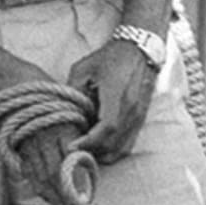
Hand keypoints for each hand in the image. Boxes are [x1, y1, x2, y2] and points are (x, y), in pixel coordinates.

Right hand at [15, 121, 87, 204]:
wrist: (29, 99)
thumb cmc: (64, 113)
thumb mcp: (78, 123)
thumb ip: (82, 147)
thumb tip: (87, 178)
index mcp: (63, 129)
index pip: (69, 163)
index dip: (76, 185)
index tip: (86, 203)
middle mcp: (44, 138)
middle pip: (53, 175)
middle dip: (65, 200)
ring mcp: (29, 145)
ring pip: (40, 178)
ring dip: (54, 200)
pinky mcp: (20, 151)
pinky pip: (30, 175)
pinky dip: (41, 190)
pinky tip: (52, 201)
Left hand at [68, 38, 156, 163]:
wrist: (139, 51)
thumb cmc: (109, 57)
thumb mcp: (82, 68)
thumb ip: (73, 91)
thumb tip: (65, 115)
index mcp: (117, 93)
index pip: (107, 126)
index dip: (88, 141)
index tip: (71, 146)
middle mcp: (132, 108)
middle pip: (113, 143)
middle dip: (92, 151)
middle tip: (73, 149)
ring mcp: (139, 116)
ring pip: (121, 148)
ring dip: (102, 154)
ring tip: (85, 149)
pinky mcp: (140, 120)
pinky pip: (128, 145)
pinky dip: (112, 151)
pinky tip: (98, 146)